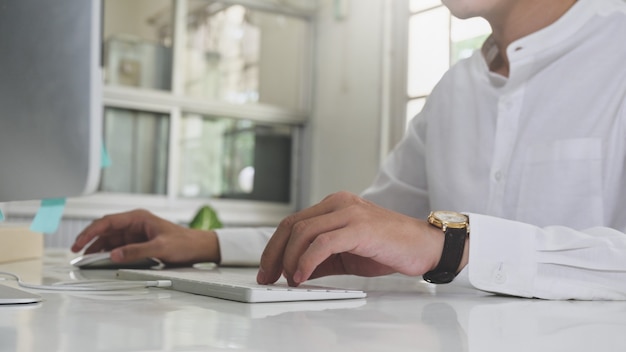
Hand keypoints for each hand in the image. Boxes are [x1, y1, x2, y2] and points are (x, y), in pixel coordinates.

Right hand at [71, 209, 219, 264]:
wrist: (198, 248)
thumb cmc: (184, 242)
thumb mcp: (160, 248)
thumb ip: (136, 251)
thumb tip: (114, 255)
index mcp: (138, 218)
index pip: (108, 221)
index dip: (91, 231)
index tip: (80, 242)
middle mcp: (135, 224)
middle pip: (105, 230)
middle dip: (90, 240)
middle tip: (76, 252)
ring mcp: (136, 234)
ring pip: (110, 239)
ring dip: (98, 248)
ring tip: (86, 259)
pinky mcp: (138, 243)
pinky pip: (119, 247)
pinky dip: (109, 253)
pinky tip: (101, 261)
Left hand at [257, 191, 446, 285]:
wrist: (425, 246)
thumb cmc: (389, 247)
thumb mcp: (346, 254)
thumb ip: (320, 259)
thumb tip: (293, 273)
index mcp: (334, 204)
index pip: (293, 222)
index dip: (274, 247)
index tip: (267, 269)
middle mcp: (339, 203)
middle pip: (292, 225)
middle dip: (274, 253)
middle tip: (268, 277)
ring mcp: (349, 213)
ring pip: (303, 232)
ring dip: (290, 260)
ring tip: (290, 280)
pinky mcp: (360, 228)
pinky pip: (323, 243)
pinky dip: (307, 261)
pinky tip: (302, 276)